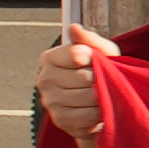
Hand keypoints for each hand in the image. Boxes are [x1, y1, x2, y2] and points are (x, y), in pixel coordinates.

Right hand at [31, 25, 102, 142]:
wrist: (101, 104)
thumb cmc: (100, 73)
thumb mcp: (102, 52)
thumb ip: (91, 40)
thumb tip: (73, 28)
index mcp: (50, 58)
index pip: (75, 54)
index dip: (93, 58)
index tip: (97, 61)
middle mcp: (44, 79)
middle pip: (83, 77)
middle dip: (101, 79)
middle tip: (104, 81)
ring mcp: (50, 101)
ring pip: (86, 97)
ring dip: (102, 97)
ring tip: (104, 95)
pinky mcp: (59, 120)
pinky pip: (86, 116)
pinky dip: (99, 113)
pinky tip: (100, 110)